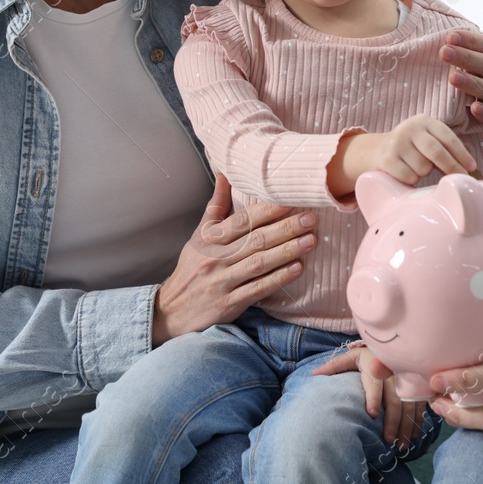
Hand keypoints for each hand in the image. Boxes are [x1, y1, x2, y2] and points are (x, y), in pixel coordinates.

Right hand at [152, 174, 317, 343]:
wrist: (172, 311)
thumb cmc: (192, 269)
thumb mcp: (199, 236)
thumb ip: (216, 206)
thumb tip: (225, 172)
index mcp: (209, 239)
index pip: (242, 221)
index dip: (268, 209)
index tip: (292, 199)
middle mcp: (216, 258)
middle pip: (255, 240)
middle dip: (285, 228)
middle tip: (310, 218)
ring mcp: (223, 282)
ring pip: (259, 263)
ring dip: (287, 251)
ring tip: (310, 240)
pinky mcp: (230, 304)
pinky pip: (258, 289)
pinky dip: (279, 278)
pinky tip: (297, 269)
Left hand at [313, 342, 428, 449]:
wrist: (393, 344)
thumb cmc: (368, 354)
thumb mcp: (351, 356)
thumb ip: (335, 366)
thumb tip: (314, 375)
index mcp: (375, 366)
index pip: (375, 384)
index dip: (374, 398)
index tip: (371, 414)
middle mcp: (394, 375)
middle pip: (394, 400)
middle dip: (392, 421)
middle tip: (387, 440)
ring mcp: (409, 381)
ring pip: (409, 406)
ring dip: (406, 426)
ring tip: (401, 445)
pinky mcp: (418, 387)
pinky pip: (420, 406)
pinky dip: (418, 422)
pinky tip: (414, 436)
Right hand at [356, 114, 476, 184]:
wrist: (377, 152)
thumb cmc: (412, 149)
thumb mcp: (427, 140)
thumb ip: (445, 149)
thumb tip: (469, 170)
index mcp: (424, 121)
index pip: (447, 137)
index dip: (462, 153)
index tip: (472, 168)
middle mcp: (409, 128)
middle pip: (436, 151)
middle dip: (451, 167)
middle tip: (460, 179)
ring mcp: (396, 143)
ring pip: (423, 168)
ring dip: (425, 174)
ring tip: (417, 168)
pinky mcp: (386, 159)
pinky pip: (409, 177)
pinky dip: (412, 180)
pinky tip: (405, 173)